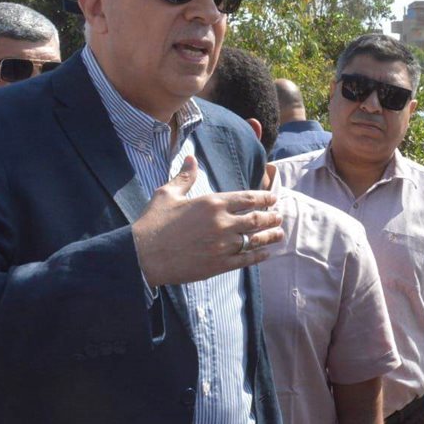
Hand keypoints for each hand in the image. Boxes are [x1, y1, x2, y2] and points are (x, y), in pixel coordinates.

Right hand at [132, 155, 282, 285]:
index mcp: (212, 203)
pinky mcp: (219, 265)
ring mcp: (223, 245)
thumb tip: (192, 158)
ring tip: (280, 233)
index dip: (264, 198)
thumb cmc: (153, 223)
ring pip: (255, 240)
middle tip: (280, 216)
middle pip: (257, 219)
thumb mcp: (167, 194)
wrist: (143, 255)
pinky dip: (259, 256)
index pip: (248, 198)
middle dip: (272, 217)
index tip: (273, 198)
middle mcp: (222, 223)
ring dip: (270, 236)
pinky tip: (266, 254)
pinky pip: (246, 260)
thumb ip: (185, 177)